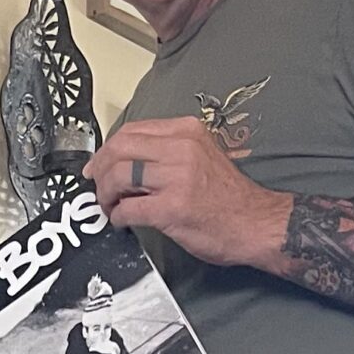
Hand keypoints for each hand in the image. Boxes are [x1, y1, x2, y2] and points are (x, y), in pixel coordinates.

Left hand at [86, 119, 291, 269]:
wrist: (256, 223)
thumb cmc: (230, 197)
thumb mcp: (202, 156)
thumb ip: (168, 152)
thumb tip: (129, 162)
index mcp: (187, 132)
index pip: (133, 130)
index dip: (108, 149)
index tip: (99, 164)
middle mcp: (181, 149)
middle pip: (120, 149)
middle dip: (100, 169)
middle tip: (97, 186)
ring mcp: (176, 178)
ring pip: (119, 176)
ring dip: (106, 194)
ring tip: (110, 206)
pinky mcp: (171, 208)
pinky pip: (129, 208)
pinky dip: (118, 216)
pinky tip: (122, 220)